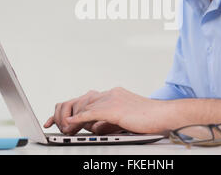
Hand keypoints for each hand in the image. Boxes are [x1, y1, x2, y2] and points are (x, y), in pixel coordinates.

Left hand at [45, 87, 169, 134]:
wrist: (165, 115)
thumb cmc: (150, 118)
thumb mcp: (126, 116)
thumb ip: (109, 118)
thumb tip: (94, 127)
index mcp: (114, 93)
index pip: (88, 99)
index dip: (73, 108)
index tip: (61, 117)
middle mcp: (111, 93)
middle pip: (82, 101)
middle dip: (67, 112)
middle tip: (55, 123)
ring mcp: (113, 99)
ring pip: (85, 106)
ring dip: (71, 118)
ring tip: (62, 128)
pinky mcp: (115, 109)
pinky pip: (92, 113)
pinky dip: (78, 119)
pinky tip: (70, 123)